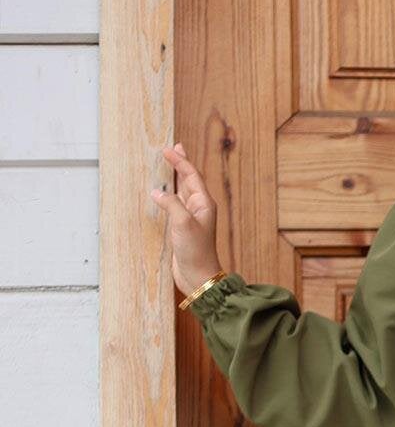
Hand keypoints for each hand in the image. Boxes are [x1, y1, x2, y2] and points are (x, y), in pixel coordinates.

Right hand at [150, 141, 222, 296]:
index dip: (180, 161)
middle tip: (173, 150)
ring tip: (168, 166)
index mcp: (204, 204)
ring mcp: (191, 218)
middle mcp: (199, 209)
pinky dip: (169, 196)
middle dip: (181, 165)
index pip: (191, 176)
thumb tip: (158, 193)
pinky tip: (162, 194)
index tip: (169, 149)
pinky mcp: (183, 229)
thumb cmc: (196, 252)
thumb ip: (171, 204)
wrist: (198, 277)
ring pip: (182, 192)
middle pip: (189, 180)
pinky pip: (175, 206)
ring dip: (175, 179)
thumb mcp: (183, 223)